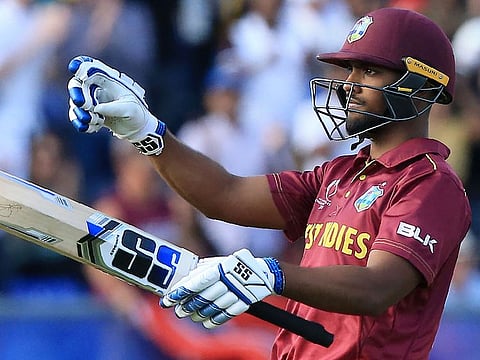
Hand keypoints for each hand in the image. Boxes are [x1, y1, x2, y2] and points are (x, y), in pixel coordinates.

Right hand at [67, 55, 165, 155]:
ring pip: (76, 103)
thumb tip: (96, 108)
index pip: (92, 67)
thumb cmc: (137, 114)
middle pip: (77, 84)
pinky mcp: (90, 114)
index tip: (75, 69)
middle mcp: (98, 88)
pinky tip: (90, 128)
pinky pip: (78, 117)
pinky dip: (81, 123)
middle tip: (83, 104)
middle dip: (77, 93)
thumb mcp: (130, 109)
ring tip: (94, 121)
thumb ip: (114, 108)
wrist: (138, 129)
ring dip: (80, 113)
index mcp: (109, 81)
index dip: (80, 65)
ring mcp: (92, 101)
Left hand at [161, 249, 284, 327]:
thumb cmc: (236, 265)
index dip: (180, 292)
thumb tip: (184, 280)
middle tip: (178, 311)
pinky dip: (214, 320)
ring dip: (198, 314)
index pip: (195, 282)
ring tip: (190, 315)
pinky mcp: (244, 303)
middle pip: (202, 298)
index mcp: (220, 268)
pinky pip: (226, 315)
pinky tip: (205, 322)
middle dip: (187, 306)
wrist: (264, 272)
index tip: (168, 299)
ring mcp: (237, 293)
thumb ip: (203, 269)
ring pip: (212, 308)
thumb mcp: (220, 261)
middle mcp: (228, 280)